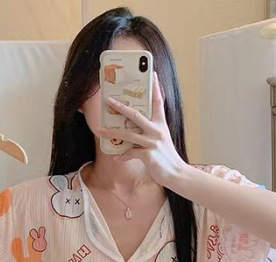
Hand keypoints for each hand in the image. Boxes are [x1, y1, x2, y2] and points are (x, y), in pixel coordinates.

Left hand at [97, 72, 188, 187]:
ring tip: (99, 130)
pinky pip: (130, 153)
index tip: (152, 74)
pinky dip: (122, 156)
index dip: (155, 87)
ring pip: (128, 134)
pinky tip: (116, 157)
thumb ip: (151, 131)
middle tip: (109, 100)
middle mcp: (157, 131)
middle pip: (136, 115)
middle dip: (121, 107)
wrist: (176, 174)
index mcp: (161, 124)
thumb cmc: (167, 157)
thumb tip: (134, 128)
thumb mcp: (162, 139)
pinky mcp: (148, 155)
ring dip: (112, 132)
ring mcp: (152, 142)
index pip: (158, 102)